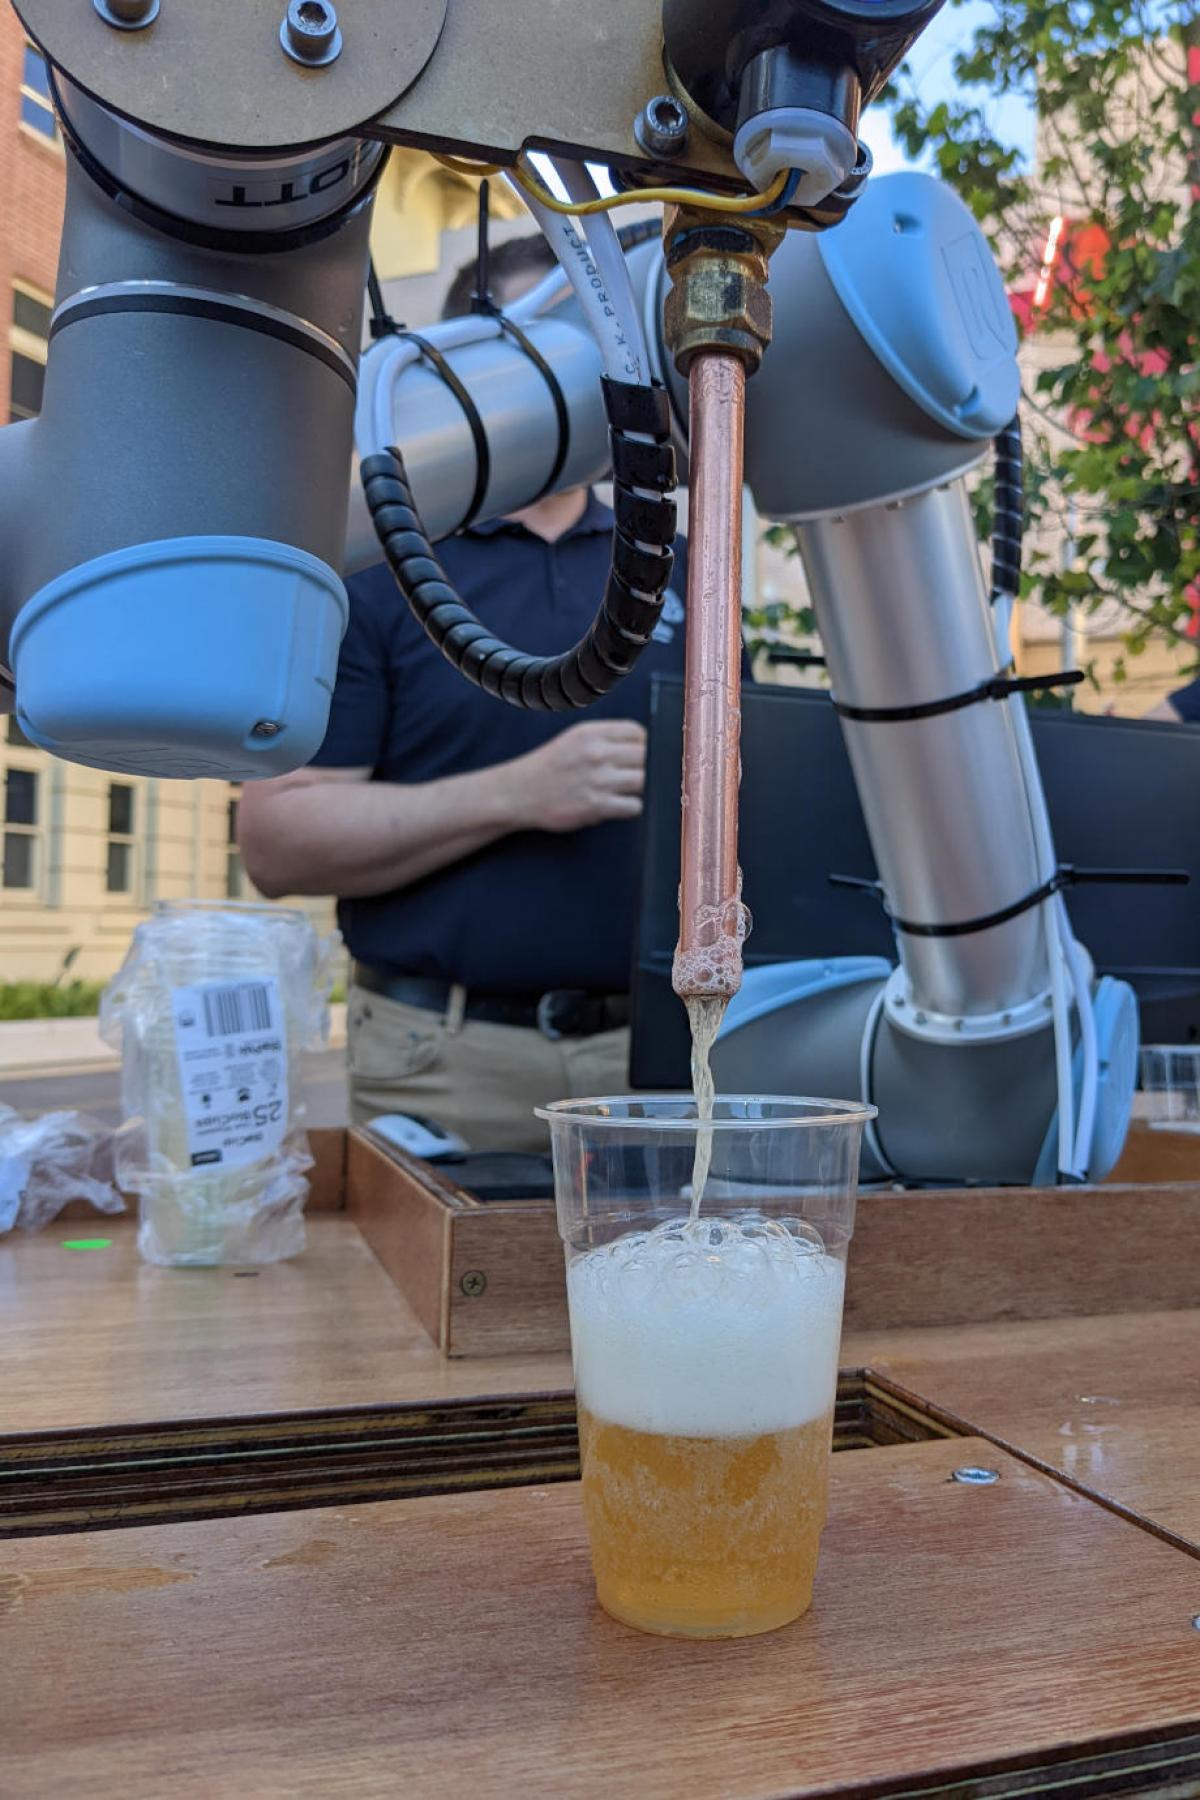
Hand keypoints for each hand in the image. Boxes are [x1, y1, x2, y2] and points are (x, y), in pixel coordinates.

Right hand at [509, 720, 646, 831]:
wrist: (518, 793)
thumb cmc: (549, 768)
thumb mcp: (574, 740)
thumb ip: (605, 739)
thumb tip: (644, 746)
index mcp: (591, 733)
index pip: (637, 731)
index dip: (646, 743)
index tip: (642, 755)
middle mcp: (596, 753)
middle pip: (646, 754)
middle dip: (648, 766)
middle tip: (640, 775)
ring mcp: (597, 779)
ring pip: (645, 779)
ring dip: (643, 788)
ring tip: (629, 791)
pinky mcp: (596, 805)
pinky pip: (634, 806)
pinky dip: (632, 807)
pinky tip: (621, 806)